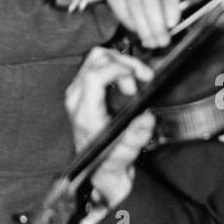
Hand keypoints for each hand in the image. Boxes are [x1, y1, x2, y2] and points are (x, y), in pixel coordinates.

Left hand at [65, 46, 155, 209]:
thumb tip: (146, 117)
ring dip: (121, 64)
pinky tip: (127, 81)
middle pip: (97, 59)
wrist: (100, 166)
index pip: (96, 75)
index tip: (137, 74)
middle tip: (142, 78)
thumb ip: (137, 134)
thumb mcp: (128, 149)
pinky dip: (116, 66)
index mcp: (85, 112)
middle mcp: (77, 98)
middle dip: (125, 63)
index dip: (119, 67)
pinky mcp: (81, 87)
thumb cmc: (111, 157)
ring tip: (135, 82)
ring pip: (97, 58)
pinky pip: (97, 64)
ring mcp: (77, 91)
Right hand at [106, 0, 180, 48]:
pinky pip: (119, 5)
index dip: (170, 6)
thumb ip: (170, 3)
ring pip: (135, 4)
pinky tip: (135, 30)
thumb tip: (168, 29)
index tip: (171, 24)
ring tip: (150, 41)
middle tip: (161, 40)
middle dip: (156, 23)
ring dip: (143, 27)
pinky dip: (128, 21)